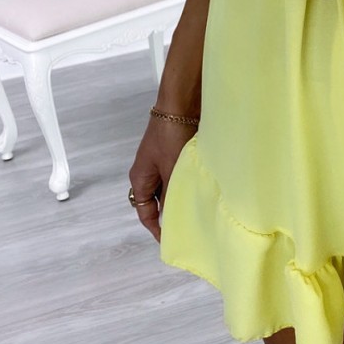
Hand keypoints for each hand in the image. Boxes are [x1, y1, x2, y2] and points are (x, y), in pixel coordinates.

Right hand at [128, 114, 196, 242]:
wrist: (180, 103)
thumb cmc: (171, 135)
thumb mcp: (172, 169)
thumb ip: (173, 193)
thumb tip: (177, 214)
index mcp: (140, 178)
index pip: (145, 212)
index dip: (157, 228)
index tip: (170, 240)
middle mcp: (148, 172)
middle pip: (157, 201)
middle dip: (171, 213)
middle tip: (189, 227)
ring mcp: (161, 162)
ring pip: (170, 188)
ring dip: (182, 196)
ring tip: (198, 210)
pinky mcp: (175, 153)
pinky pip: (179, 175)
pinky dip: (188, 183)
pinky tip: (202, 188)